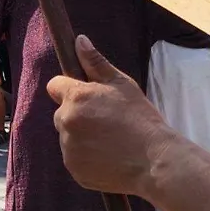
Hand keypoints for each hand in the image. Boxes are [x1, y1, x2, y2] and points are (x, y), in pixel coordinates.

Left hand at [47, 35, 176, 195]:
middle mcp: (66, 121)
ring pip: (68, 136)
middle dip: (77, 114)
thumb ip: (96, 63)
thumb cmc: (141, 118)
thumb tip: (79, 41)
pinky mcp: (74, 169)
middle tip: (105, 120)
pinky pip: (74, 158)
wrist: (154, 161)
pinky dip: (86, 157)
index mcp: (76, 98)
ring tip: (110, 140)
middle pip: (61, 113)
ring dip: (82, 136)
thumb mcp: (122, 84)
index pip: (55, 86)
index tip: (86, 95)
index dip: (70, 89)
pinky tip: (108, 156)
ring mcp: (68, 148)